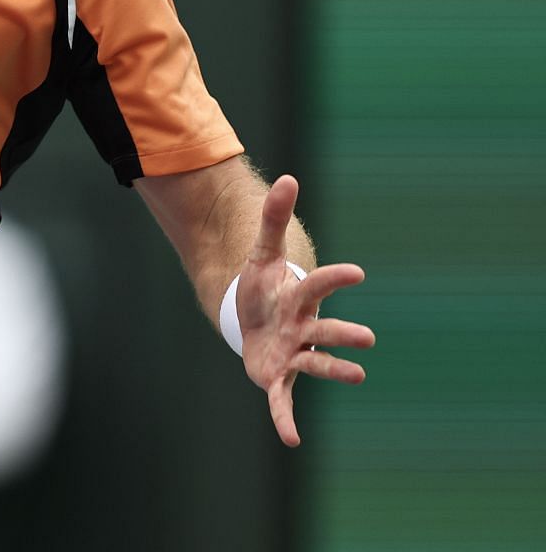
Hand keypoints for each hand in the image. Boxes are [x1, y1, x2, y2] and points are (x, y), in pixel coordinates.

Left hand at [236, 174, 374, 446]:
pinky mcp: (276, 378)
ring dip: (332, 370)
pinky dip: (285, 419)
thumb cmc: (262, 286)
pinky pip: (282, 401)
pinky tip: (291, 441)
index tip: (357, 272)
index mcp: (299, 297)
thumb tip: (287, 177)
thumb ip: (272, 219)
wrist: (250, 318)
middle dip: (343, 334)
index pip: (317, 285)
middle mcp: (303, 328)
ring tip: (358, 376)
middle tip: (368, 339)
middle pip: (325, 330)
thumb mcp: (260, 253)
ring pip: (314, 363)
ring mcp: (292, 354)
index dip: (333, 278)